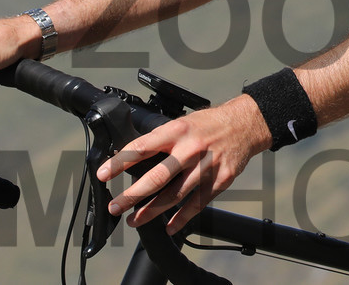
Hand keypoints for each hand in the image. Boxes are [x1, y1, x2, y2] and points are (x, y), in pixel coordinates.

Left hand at [97, 95, 272, 233]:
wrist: (246, 124)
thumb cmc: (209, 124)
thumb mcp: (182, 122)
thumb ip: (161, 140)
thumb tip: (133, 159)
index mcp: (177, 131)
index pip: (143, 148)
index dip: (120, 162)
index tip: (103, 174)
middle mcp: (191, 149)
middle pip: (157, 177)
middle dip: (132, 195)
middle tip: (116, 207)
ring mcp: (206, 167)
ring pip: (175, 195)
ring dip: (152, 211)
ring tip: (135, 220)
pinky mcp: (220, 180)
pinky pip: (197, 204)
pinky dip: (181, 218)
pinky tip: (168, 226)